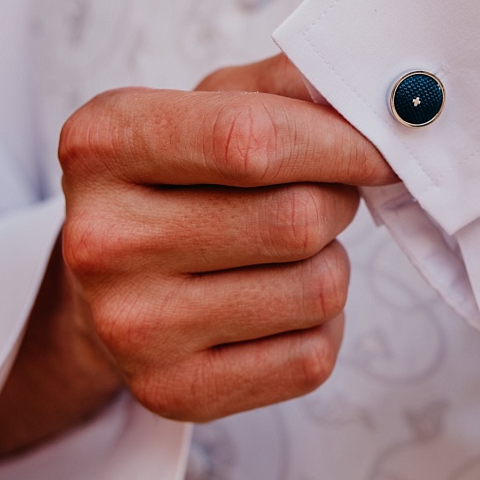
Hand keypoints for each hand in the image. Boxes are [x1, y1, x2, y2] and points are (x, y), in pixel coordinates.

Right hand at [0, 56, 393, 457]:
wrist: (106, 288)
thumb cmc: (175, 182)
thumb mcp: (206, 107)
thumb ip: (285, 86)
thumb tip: (377, 98)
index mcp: (102, 145)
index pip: (251, 141)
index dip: (339, 145)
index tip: (378, 151)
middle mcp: (101, 241)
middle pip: (296, 220)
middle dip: (337, 202)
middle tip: (323, 198)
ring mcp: (132, 328)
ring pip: (316, 290)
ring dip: (331, 264)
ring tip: (291, 254)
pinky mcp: (172, 392)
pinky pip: (312, 357)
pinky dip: (321, 326)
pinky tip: (279, 306)